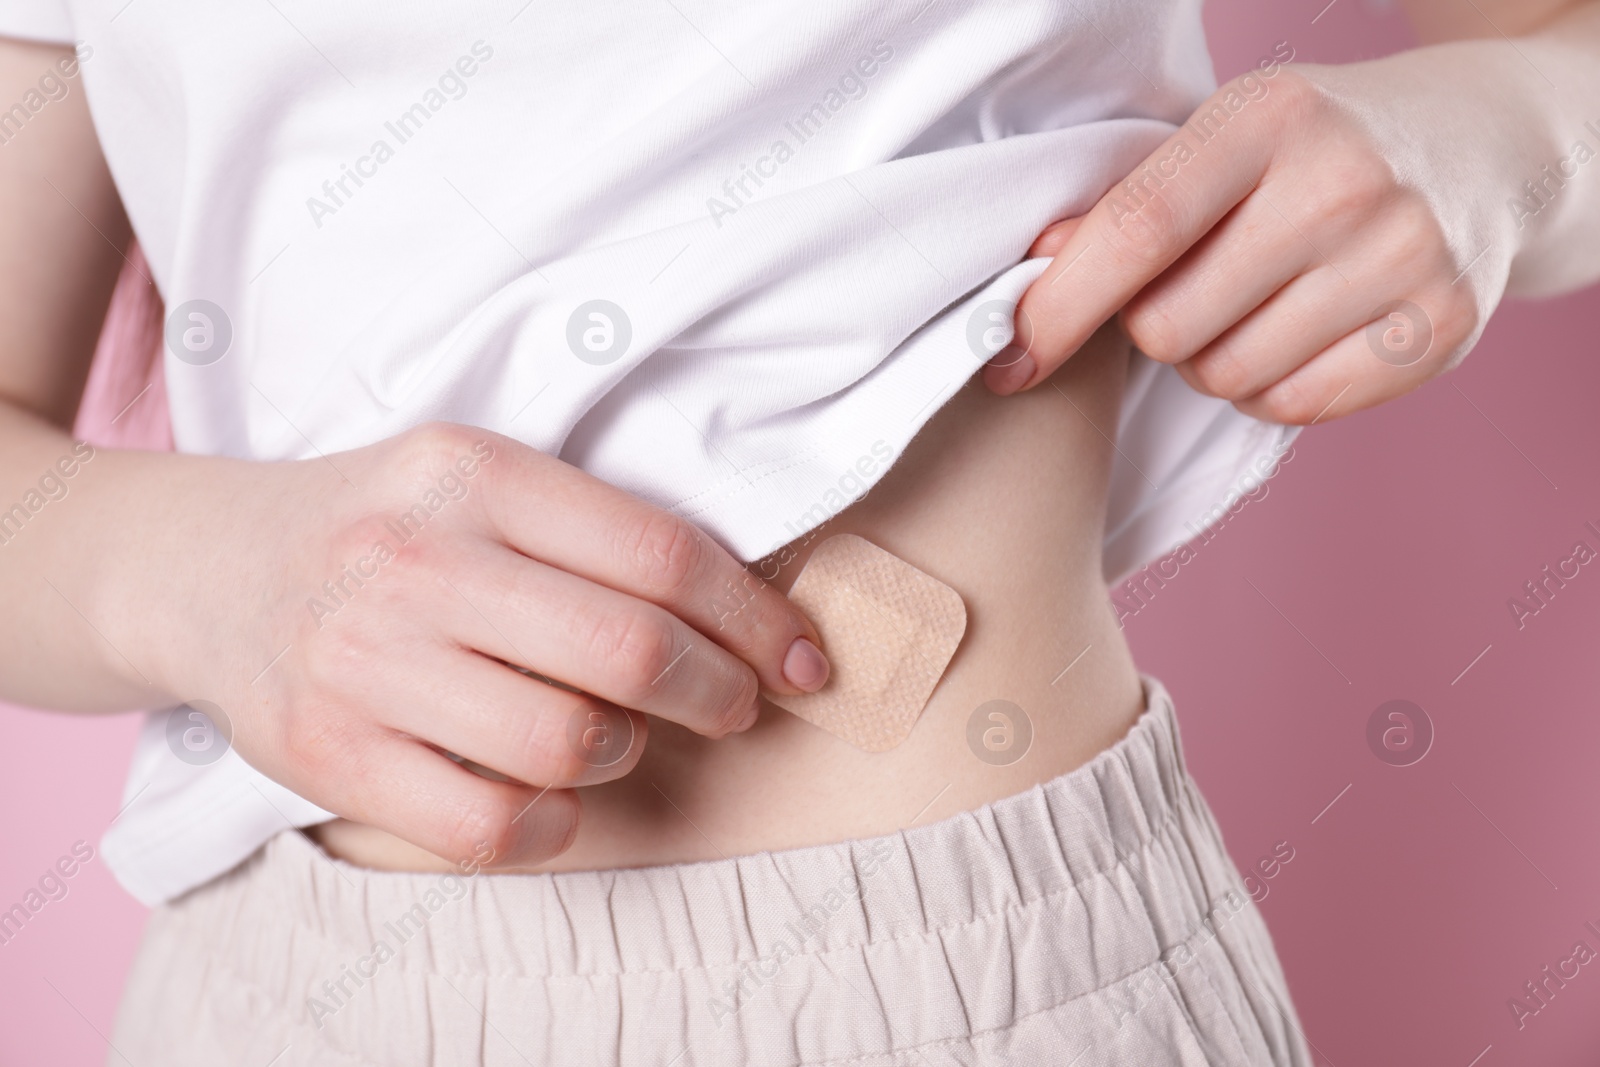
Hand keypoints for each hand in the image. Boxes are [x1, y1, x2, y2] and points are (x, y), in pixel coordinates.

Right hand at [124, 422, 828, 867]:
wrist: (213, 566)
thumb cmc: (387, 527)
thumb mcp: (478, 480)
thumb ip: (594, 532)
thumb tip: (747, 616)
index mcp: (475, 473)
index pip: (660, 555)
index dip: (756, 619)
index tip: (801, 658)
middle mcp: (417, 559)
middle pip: (629, 651)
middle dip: (720, 692)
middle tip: (735, 704)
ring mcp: (364, 660)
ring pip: (566, 741)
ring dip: (627, 752)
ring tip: (620, 735)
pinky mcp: (327, 751)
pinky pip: (488, 823)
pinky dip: (554, 824)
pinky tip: (559, 797)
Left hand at [987, 47, 1534, 422]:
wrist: (1479, 149)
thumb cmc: (1311, 150)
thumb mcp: (1221, 141)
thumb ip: (1127, 204)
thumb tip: (1035, 273)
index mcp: (1269, 117)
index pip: (1137, 229)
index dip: (1059, 306)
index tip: (1009, 357)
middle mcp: (1344, 182)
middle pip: (1169, 329)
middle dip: (1153, 327)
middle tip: (1192, 287)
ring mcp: (1403, 257)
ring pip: (1226, 378)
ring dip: (1213, 360)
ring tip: (1252, 304)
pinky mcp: (1442, 328)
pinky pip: (1293, 409)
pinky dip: (1272, 388)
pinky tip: (1297, 332)